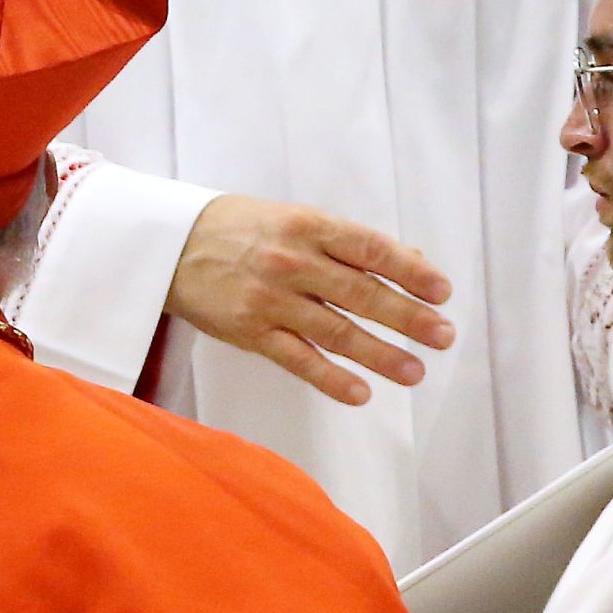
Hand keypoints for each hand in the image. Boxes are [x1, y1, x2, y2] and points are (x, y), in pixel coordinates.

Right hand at [167, 195, 454, 408]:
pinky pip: (297, 359)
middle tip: (443, 335)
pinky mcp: (250, 332)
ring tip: (414, 371)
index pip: (370, 249)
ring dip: (380, 354)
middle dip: (408, 316)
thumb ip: (348, 242)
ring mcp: (270, 300)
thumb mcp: (296, 219)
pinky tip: (360, 393)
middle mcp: (291, 262)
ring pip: (335, 332)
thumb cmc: (240, 229)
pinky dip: (330, 378)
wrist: (170, 244)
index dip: (410, 271)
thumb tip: (410, 261)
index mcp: (307, 226)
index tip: (442, 291)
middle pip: (361, 293)